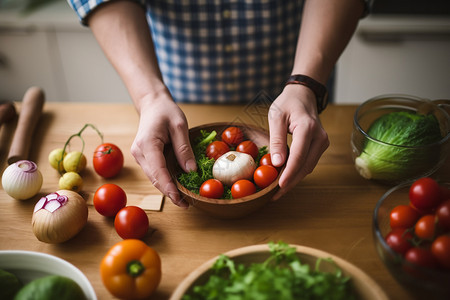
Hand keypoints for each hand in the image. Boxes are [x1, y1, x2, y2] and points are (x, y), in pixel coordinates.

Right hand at [130, 93, 196, 207]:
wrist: (152, 105)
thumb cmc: (166, 112)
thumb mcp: (180, 126)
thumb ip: (184, 149)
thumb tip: (190, 171)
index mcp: (147, 144)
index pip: (158, 171)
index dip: (169, 187)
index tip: (180, 199)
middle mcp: (139, 153)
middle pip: (155, 178)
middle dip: (170, 193)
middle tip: (187, 204)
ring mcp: (140, 156)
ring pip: (154, 178)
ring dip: (168, 189)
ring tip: (185, 199)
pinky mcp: (144, 158)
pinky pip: (155, 172)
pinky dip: (165, 181)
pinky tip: (178, 187)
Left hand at [268, 84, 328, 199]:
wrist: (303, 95)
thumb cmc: (287, 104)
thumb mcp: (276, 117)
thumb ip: (276, 140)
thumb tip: (276, 163)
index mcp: (307, 128)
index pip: (299, 156)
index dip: (289, 173)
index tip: (278, 187)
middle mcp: (320, 137)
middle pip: (305, 166)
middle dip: (290, 182)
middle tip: (274, 195)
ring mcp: (322, 142)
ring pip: (308, 167)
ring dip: (294, 179)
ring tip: (277, 190)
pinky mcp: (320, 146)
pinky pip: (308, 162)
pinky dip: (297, 171)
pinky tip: (285, 177)